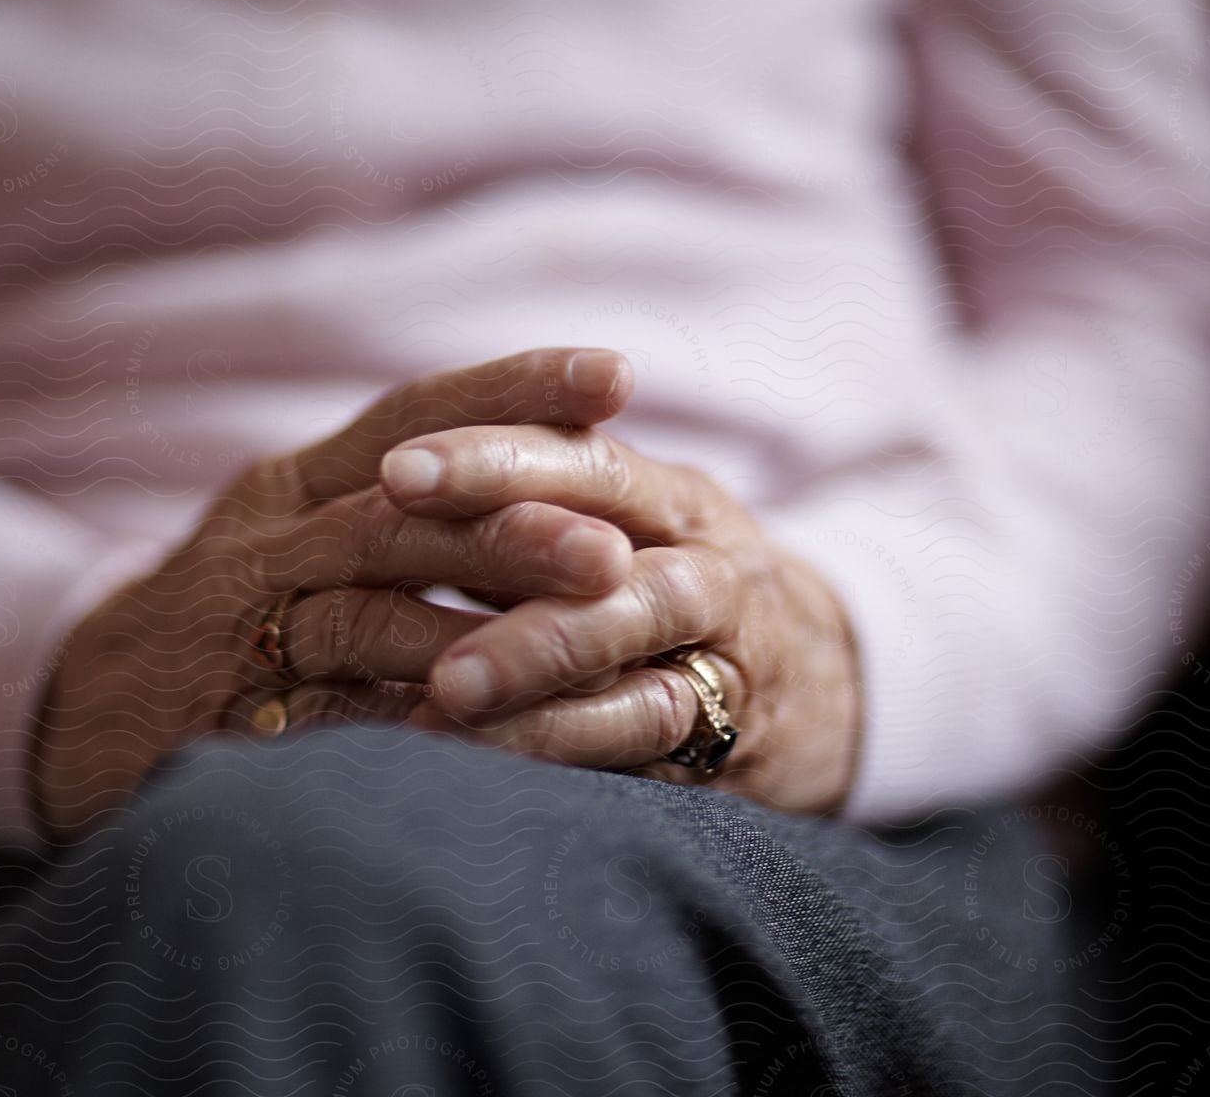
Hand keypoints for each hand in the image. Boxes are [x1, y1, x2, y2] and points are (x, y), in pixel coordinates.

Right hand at [31, 348, 636, 837]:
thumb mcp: (297, 537)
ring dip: (469, 629)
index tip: (615, 375)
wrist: (73, 710)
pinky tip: (485, 739)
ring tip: (567, 642)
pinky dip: (407, 728)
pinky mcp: (222, 722)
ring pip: (360, 613)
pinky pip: (327, 724)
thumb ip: (404, 506)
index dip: (512, 389)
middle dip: (510, 527)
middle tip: (613, 550)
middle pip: (396, 513)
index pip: (411, 415)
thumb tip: (558, 476)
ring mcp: (237, 632)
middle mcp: (264, 542)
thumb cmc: (226, 618)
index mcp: (294, 484)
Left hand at [380, 417, 862, 815]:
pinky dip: (564, 742)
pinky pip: (646, 732)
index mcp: (667, 497)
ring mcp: (724, 647)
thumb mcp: (626, 538)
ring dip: (537, 658)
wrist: (829, 684)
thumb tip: (380, 493)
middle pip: (613, 537)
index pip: (585, 455)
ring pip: (637, 638)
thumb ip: (533, 512)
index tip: (397, 470)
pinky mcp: (727, 734)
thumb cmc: (669, 597)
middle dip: (509, 540)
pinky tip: (481, 753)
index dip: (494, 457)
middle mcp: (703, 559)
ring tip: (445, 686)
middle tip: (402, 551)